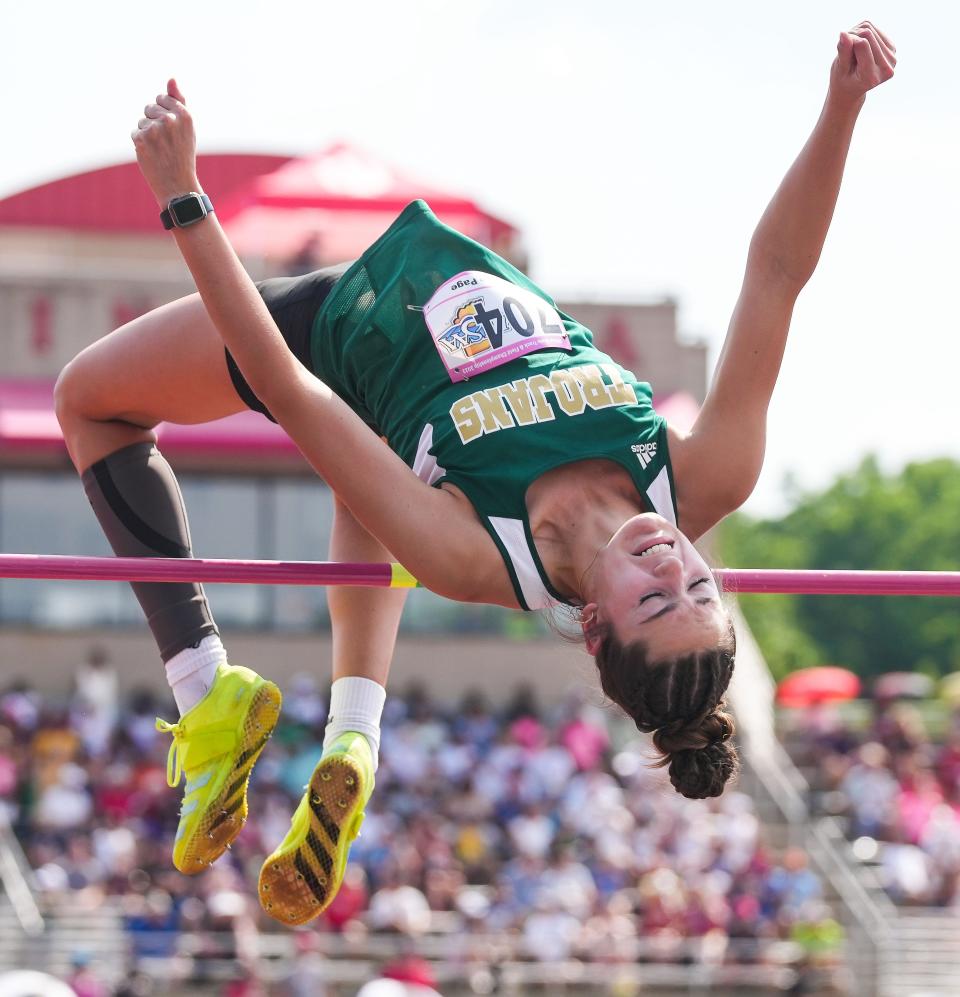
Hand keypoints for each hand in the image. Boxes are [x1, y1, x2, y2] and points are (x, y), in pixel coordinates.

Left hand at [131, 78, 200, 206]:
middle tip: (167, 144)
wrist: (179, 186)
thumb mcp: (187, 128)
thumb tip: (171, 78)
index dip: (164, 114)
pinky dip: (141, 145)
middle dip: (154, 123)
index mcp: (184, 114)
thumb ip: (178, 102)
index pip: (161, 99)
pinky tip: (152, 156)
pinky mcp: (142, 139)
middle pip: (149, 108)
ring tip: (160, 151)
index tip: (172, 131)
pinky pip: (135, 134)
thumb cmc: (183, 155)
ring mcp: (155, 130)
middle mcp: (170, 119)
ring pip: (141, 122)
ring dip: (147, 135)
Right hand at [829, 22, 896, 106]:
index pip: (862, 44)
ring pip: (872, 30)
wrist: (852, 87)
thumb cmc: (843, 80)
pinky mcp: (892, 49)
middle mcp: (886, 68)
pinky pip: (876, 30)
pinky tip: (859, 46)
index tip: (841, 46)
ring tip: (850, 48)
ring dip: (857, 33)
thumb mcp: (840, 70)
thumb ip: (843, 52)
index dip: (849, 41)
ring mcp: (892, 58)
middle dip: (853, 36)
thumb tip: (843, 33)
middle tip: (844, 47)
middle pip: (868, 35)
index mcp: (871, 77)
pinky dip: (864, 33)